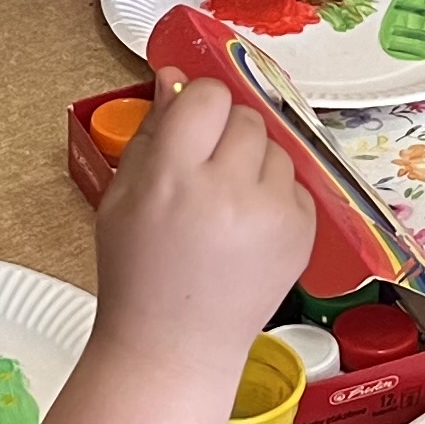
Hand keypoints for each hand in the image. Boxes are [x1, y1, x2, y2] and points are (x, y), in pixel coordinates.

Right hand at [91, 77, 311, 384]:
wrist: (175, 345)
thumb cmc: (140, 275)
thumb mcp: (121, 197)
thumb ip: (151, 131)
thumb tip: (174, 77)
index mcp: (173, 178)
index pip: (207, 96)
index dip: (199, 104)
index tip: (193, 121)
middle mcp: (227, 191)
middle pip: (246, 117)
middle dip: (226, 135)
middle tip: (205, 172)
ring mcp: (271, 213)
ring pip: (276, 147)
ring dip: (254, 164)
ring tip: (226, 207)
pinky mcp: (302, 233)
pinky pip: (297, 183)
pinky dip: (276, 196)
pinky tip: (247, 228)